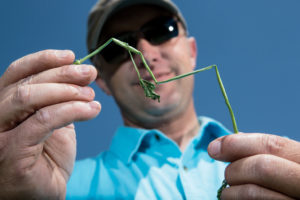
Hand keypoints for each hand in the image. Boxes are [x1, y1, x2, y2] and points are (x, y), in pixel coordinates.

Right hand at [0, 50, 100, 198]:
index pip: (16, 72)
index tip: (71, 55)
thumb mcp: (55, 121)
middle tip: (89, 73)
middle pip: (26, 82)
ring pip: (29, 96)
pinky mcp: (10, 150)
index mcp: (5, 105)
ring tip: (91, 95)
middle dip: (63, 73)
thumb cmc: (49, 157)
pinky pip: (43, 119)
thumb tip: (82, 71)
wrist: (45, 192)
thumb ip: (61, 98)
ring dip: (67, 90)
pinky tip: (92, 109)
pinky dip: (72, 110)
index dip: (43, 59)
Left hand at [208, 133, 299, 199]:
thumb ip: (262, 152)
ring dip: (231, 192)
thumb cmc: (288, 184)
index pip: (273, 145)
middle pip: (263, 167)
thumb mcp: (284, 164)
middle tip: (227, 176)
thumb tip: (222, 145)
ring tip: (228, 194)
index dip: (238, 144)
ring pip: (253, 192)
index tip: (214, 148)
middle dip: (236, 169)